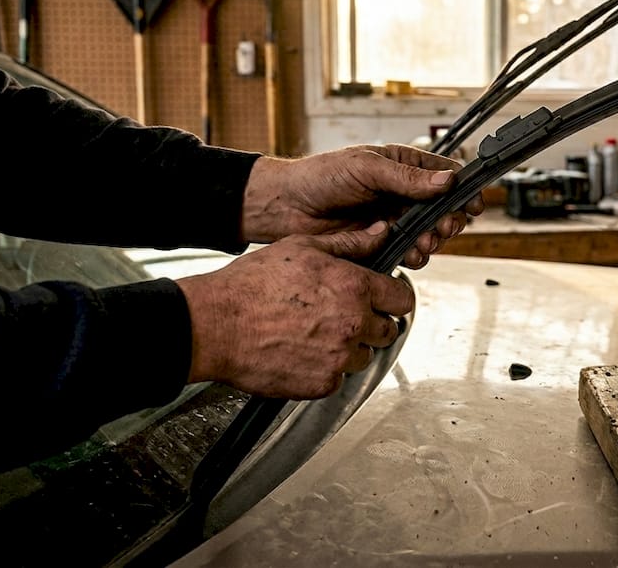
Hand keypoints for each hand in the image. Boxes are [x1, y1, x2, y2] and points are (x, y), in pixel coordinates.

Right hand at [177, 227, 411, 398]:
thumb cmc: (251, 285)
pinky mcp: (322, 384)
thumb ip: (350, 244)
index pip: (402, 299)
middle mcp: (353, 324)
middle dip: (372, 323)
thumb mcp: (302, 248)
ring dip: (349, 348)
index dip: (392, 297)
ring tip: (316, 334)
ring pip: (364, 357)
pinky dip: (325, 369)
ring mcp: (339, 358)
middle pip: (388, 331)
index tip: (382, 299)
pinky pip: (338, 379)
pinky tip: (302, 352)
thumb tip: (381, 233)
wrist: (215, 326)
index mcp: (354, 287)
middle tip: (342, 316)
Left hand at [241, 144, 484, 268]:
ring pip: (430, 233)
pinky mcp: (383, 243)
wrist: (287, 208)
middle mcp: (403, 193)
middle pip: (445, 208)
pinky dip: (415, 255)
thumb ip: (407, 178)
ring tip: (424, 242)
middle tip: (444, 226)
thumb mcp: (366, 168)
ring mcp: (394, 219)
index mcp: (403, 166)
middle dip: (449, 219)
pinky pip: (410, 252)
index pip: (445, 175)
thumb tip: (446, 180)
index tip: (473, 202)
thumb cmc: (321, 177)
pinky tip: (409, 253)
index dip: (463, 188)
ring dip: (433, 240)